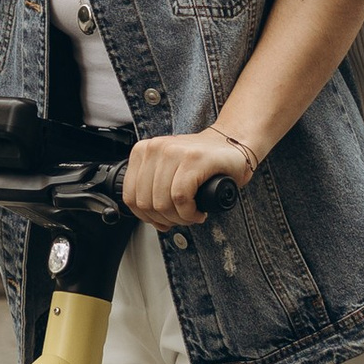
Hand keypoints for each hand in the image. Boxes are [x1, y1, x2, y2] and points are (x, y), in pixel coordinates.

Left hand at [123, 126, 258, 225]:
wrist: (232, 143)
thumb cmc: (203, 161)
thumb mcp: (168, 171)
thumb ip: (152, 187)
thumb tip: (147, 216)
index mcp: (143, 151)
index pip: (130, 196)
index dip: (146, 217)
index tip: (162, 220)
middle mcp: (155, 149)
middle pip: (146, 203)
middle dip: (165, 219)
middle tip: (182, 218)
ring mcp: (174, 152)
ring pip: (162, 203)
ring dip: (180, 218)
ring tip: (192, 215)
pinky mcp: (193, 159)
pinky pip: (180, 198)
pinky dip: (189, 213)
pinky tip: (198, 213)